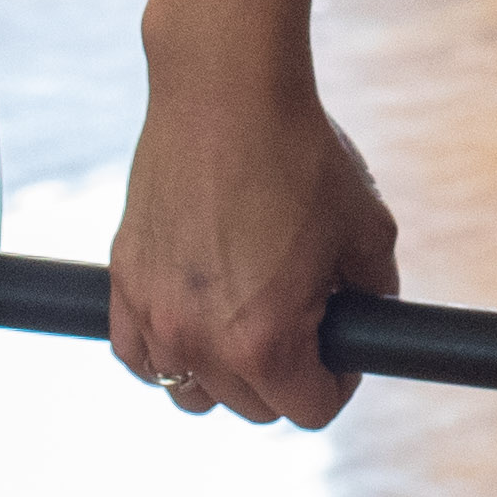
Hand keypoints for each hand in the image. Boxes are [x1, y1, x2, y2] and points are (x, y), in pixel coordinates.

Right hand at [106, 57, 402, 428]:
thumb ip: (373, 294)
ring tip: (245, 317)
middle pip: (253, 406)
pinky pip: (135, 353)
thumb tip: (365, 322)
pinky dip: (163, 350)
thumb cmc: (301, 152)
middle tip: (301, 313)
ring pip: (190, 392)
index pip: (312, 410)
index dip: (341, 378)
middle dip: (286, 372)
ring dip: (221, 371)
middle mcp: (201, 343)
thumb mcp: (368, 231)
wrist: (226, 86)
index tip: (342, 341)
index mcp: (266, 343)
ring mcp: (155, 313)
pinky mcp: (124, 278)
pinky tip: (192, 316)